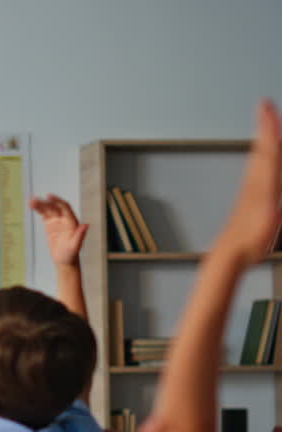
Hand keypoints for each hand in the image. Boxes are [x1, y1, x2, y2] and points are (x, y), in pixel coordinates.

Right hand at [29, 194, 86, 266]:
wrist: (64, 260)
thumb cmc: (71, 254)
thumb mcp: (75, 246)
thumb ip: (80, 235)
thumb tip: (86, 225)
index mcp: (72, 222)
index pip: (64, 207)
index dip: (57, 201)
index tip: (48, 196)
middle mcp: (65, 219)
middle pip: (54, 207)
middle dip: (44, 203)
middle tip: (34, 201)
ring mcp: (57, 221)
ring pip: (48, 209)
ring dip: (40, 205)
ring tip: (30, 202)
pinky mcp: (50, 224)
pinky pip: (44, 214)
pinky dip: (38, 209)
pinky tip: (32, 205)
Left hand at [214, 99, 281, 264]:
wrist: (229, 253)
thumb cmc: (249, 239)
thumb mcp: (269, 218)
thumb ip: (272, 202)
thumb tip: (274, 199)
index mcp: (261, 183)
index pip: (268, 149)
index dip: (269, 127)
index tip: (265, 105)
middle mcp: (253, 182)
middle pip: (262, 148)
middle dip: (266, 127)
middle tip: (265, 106)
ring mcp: (250, 190)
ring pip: (258, 158)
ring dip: (264, 140)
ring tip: (266, 125)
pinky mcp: (248, 199)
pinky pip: (256, 171)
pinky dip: (261, 158)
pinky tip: (260, 160)